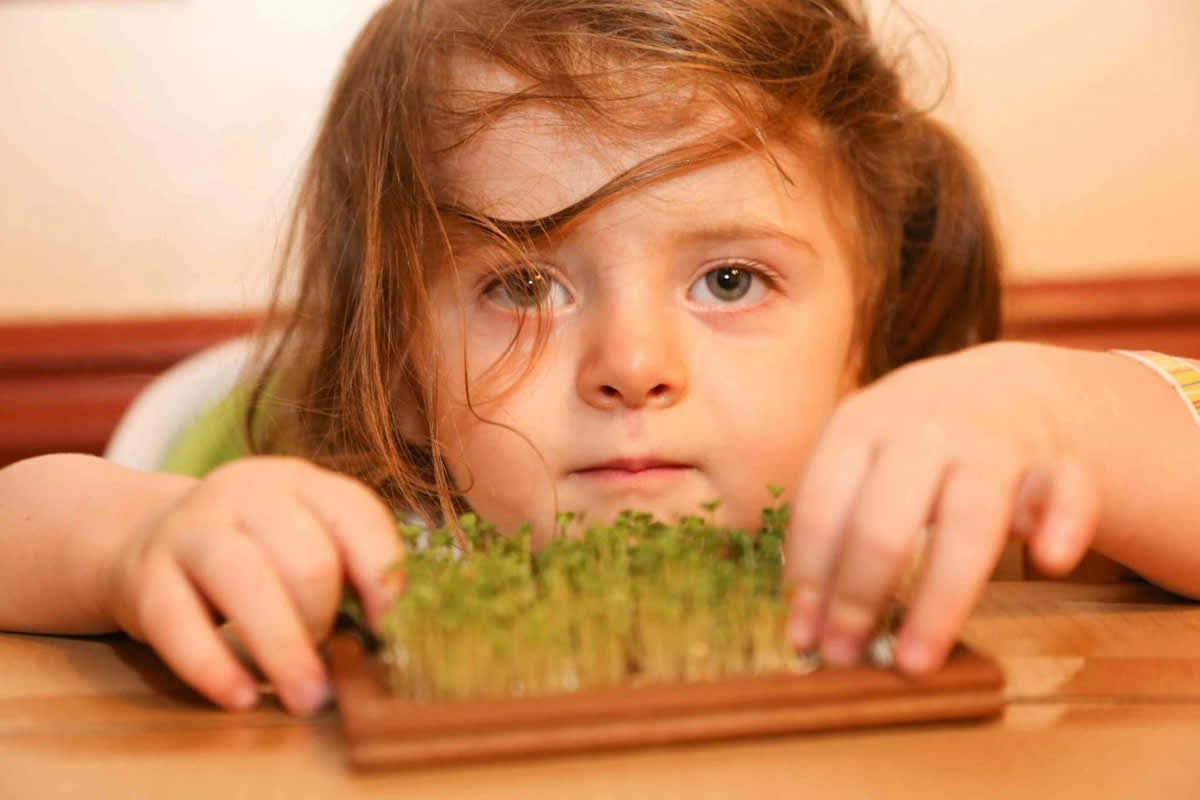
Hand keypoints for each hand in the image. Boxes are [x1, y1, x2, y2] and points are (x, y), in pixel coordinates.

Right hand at [102, 457, 401, 715]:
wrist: (146, 536)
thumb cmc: (253, 550)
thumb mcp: (302, 537)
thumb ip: (347, 571)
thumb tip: (396, 635)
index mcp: (301, 482)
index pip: (357, 516)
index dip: (382, 578)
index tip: (391, 631)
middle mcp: (246, 493)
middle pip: (307, 559)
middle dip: (325, 621)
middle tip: (328, 664)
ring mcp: (191, 529)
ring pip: (248, 584)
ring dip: (285, 651)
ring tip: (306, 699)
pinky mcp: (144, 576)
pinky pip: (180, 625)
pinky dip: (215, 668)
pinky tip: (241, 698)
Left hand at [785, 342, 1099, 674]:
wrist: (1003, 388)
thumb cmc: (908, 449)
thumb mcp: (859, 462)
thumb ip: (836, 532)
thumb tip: (805, 631)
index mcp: (858, 425)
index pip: (823, 507)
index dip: (811, 577)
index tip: (803, 638)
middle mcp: (921, 429)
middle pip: (885, 521)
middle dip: (859, 595)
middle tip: (846, 658)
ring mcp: (990, 443)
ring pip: (969, 521)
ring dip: (939, 598)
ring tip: (914, 661)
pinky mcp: (1054, 462)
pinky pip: (1066, 491)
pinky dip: (1063, 524)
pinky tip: (1049, 563)